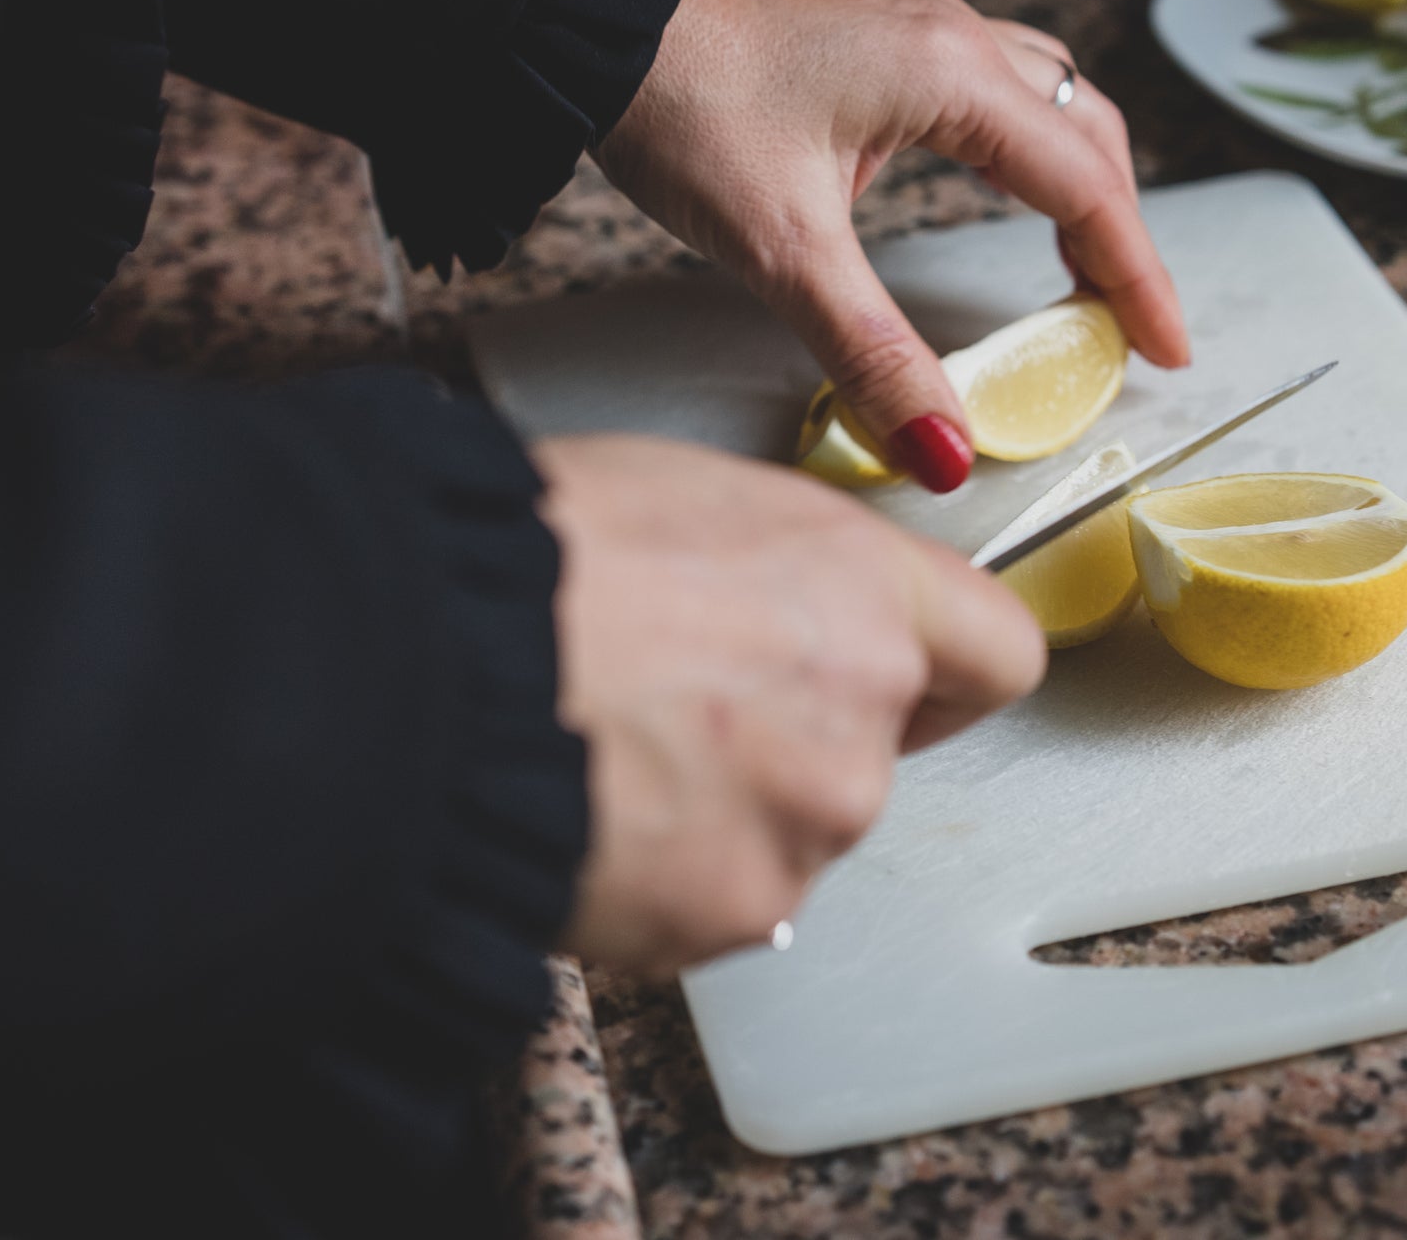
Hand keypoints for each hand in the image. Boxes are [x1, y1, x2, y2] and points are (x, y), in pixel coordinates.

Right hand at [531, 435, 1045, 976]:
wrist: (410, 664)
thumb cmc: (516, 554)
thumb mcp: (677, 493)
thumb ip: (779, 562)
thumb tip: (778, 593)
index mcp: (860, 588)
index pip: (996, 652)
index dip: (947, 670)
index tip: (910, 680)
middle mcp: (862, 713)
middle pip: (873, 753)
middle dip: (790, 742)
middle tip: (671, 707)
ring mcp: (807, 825)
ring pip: (792, 832)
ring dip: (724, 814)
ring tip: (609, 759)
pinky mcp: (737, 912)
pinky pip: (719, 903)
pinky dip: (666, 879)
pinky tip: (591, 818)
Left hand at [596, 0, 1188, 492]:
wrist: (587, 15)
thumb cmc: (676, 101)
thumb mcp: (782, 249)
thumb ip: (873, 356)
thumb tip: (945, 449)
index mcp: (950, 74)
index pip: (1086, 187)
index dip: (1136, 277)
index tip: (1164, 348)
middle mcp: (949, 32)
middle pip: (1085, 132)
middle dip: (1119, 230)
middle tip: (1129, 320)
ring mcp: (914, 21)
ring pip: (1045, 98)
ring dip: (1078, 179)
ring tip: (1082, 263)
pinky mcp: (876, 30)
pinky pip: (992, 84)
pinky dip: (1023, 146)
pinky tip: (996, 183)